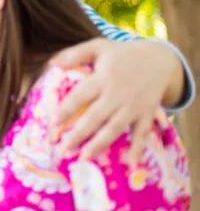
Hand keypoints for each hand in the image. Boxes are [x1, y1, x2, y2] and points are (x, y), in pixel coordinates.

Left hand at [49, 38, 182, 164]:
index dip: (67, 109)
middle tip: (63, 149)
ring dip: (100, 144)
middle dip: (80, 134)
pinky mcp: (147, 114)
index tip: (53, 122)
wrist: (159, 59)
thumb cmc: (122, 54)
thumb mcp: (98, 46)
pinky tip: (129, 164)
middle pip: (96, 116)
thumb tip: (51, 62)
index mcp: (103, 77)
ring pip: (115, 127)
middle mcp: (118, 93)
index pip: (81, 95)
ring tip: (84, 157)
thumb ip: (74, 54)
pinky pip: (142, 133)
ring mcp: (134, 105)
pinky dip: (137, 149)